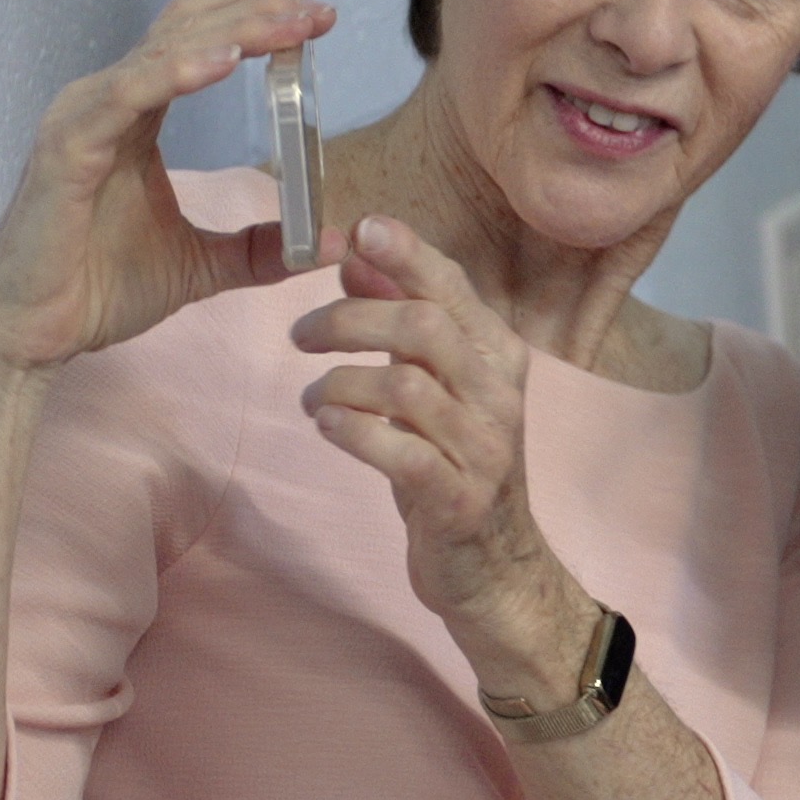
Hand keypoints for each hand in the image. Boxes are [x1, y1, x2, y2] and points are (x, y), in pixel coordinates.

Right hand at [0, 0, 336, 377]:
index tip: (318, 22)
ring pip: (163, 52)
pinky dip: (175, 73)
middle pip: (186, 29)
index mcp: (137, 116)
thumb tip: (329, 242)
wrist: (35, 335)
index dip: (257, 21)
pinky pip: (126, 97)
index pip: (201, 42)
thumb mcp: (202, 265)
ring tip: (289, 25)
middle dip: (257, 13)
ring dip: (231, 33)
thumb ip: (261, 248)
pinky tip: (223, 62)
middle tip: (319, 13)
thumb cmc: (97, 288)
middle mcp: (107, 103)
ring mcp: (82, 121)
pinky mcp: (67, 151)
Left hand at [291, 215, 577, 671]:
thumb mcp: (432, 388)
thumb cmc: (455, 467)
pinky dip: (352, 432)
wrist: (497, 570)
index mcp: (498, 358)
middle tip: (299, 335)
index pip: (453, 289)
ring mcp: (484, 450)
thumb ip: (400, 320)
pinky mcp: (459, 500)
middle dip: (349, 320)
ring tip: (310, 397)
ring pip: (405, 387)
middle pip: (424, 328)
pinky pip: (401, 453)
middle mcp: (500, 396)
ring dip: (339, 383)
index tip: (357, 229)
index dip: (406, 254)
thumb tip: (358, 255)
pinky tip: (326, 427)